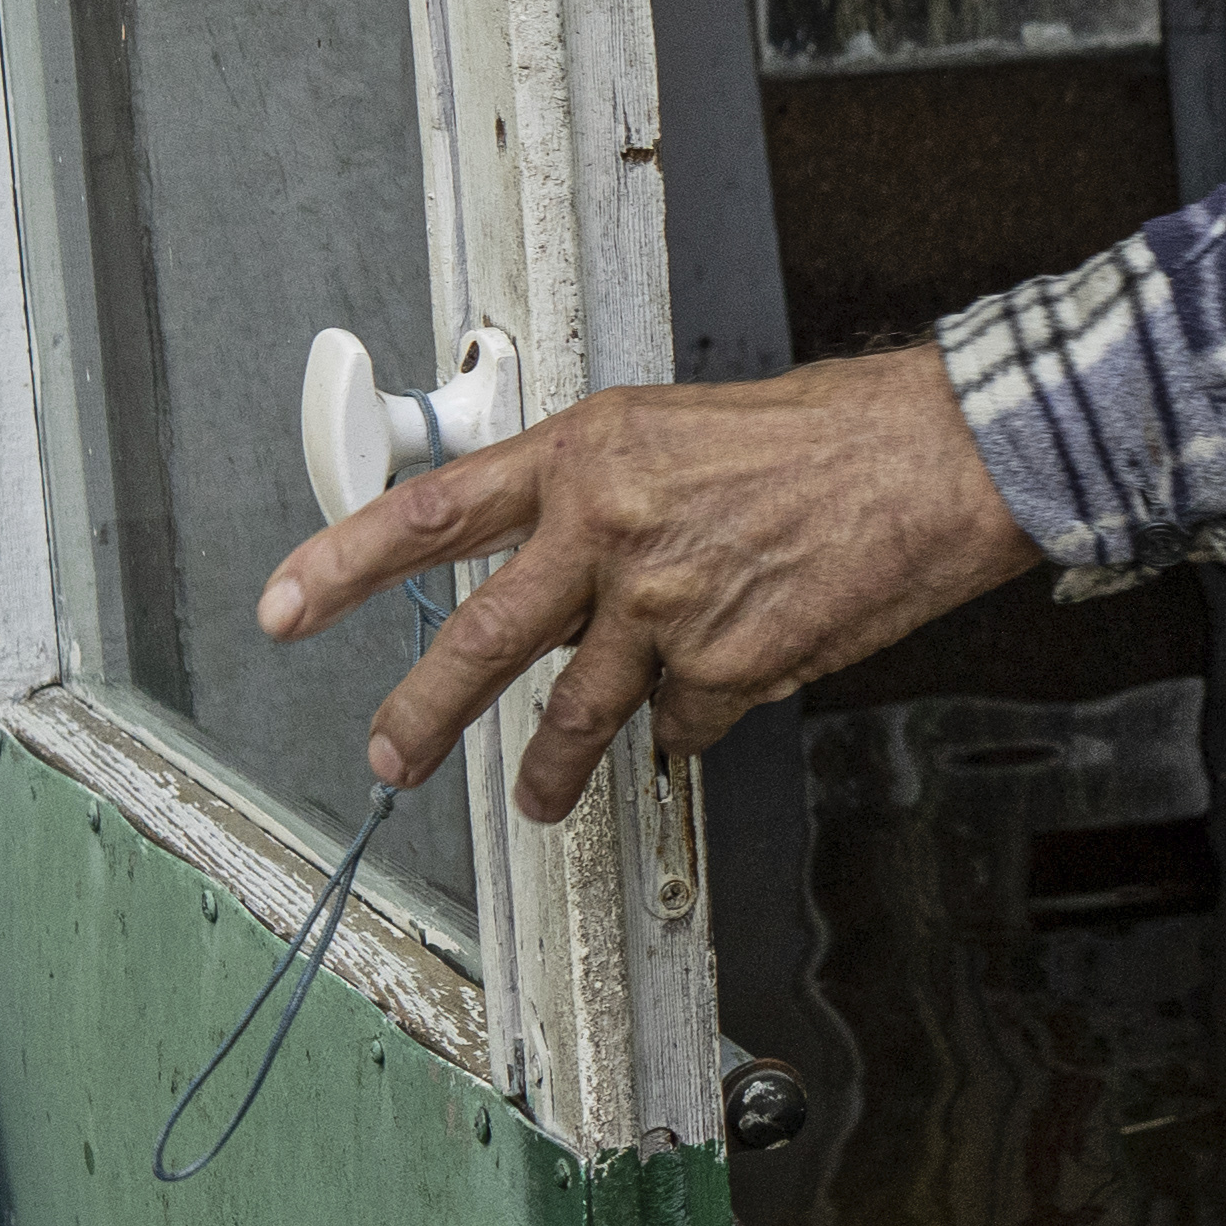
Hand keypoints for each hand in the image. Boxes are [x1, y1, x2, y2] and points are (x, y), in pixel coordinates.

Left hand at [248, 344, 1034, 821]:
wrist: (937, 459)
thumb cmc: (827, 435)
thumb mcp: (676, 430)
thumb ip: (598, 494)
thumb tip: (546, 563)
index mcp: (587, 455)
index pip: (429, 512)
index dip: (342, 564)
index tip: (288, 605)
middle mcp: (611, 528)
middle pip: (477, 642)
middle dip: (419, 718)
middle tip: (386, 756)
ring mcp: (667, 605)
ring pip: (576, 715)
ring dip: (551, 769)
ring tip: (536, 795)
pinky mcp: (729, 665)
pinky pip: (684, 721)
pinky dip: (696, 717)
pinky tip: (730, 678)